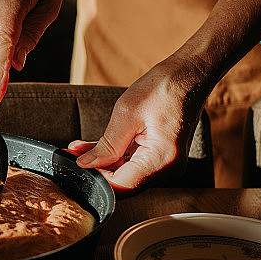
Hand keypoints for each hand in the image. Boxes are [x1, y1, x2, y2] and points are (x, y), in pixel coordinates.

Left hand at [68, 0, 260, 192]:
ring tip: (77, 149)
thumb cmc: (164, 88)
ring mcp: (165, 163)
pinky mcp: (160, 156)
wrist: (190, 74)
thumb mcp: (126, 115)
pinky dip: (113, 156)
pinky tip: (91, 147)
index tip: (75, 167)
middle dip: (96, 171)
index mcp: (162, 160)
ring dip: (101, 162)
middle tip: (70, 159)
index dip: (96, 179)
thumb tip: (85, 165)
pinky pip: (133, 162)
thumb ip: (105, 146)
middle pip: (124, 182)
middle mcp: (167, 168)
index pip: (122, 185)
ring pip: (125, 172)